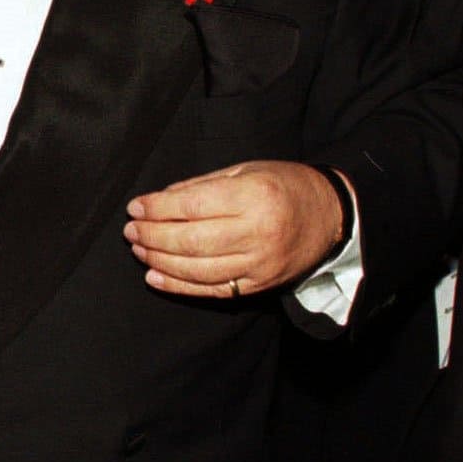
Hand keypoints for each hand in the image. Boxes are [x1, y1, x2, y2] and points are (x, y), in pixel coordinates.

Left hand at [124, 161, 345, 298]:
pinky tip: (155, 276)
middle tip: (131, 231)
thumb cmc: (283, 186)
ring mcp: (260, 263)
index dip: (157, 208)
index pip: (192, 206)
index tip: (135, 207)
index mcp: (254, 195)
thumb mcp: (245, 171)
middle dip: (152, 237)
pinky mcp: (260, 285)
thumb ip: (200, 186)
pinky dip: (179, 286)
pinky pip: (213, 290)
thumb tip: (157, 201)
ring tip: (139, 250)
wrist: (331, 214)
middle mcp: (258, 231)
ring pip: (198, 269)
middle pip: (191, 241)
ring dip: (160, 261)